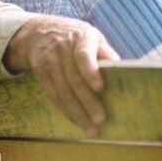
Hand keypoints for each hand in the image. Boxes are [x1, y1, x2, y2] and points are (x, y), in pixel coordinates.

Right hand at [4, 15, 120, 135]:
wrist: (40, 31)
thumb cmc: (77, 38)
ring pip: (63, 91)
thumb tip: (121, 69)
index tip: (100, 88)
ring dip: (77, 112)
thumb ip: (105, 52)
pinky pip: (53, 95)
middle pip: (74, 79)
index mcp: (81, 38)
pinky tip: (76, 121)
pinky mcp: (40, 72)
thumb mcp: (92, 37)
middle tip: (100, 119)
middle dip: (87, 101)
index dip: (90, 71)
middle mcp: (63, 49)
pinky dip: (65, 110)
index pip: (83, 54)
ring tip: (91, 129)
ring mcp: (50, 61)